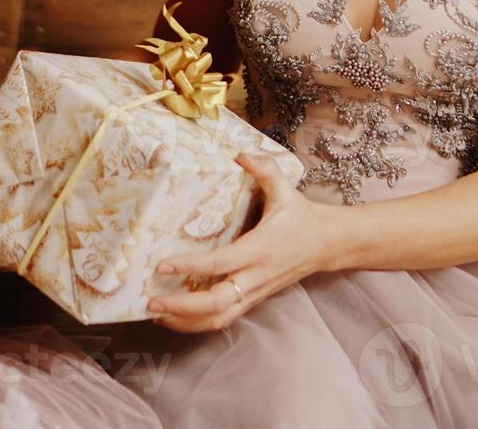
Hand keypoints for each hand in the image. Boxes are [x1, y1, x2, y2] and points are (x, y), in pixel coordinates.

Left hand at [146, 152, 337, 332]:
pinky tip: (176, 316)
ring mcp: (255, 292)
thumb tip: (240, 155)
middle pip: (216, 303)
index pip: (220, 263)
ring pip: (219, 318)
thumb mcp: (286, 189)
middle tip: (151, 301)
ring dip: (186, 321)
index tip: (162, 265)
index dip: (190, 266)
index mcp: (260, 249)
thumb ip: (265, 170)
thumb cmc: (301, 216)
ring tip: (157, 313)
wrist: (327, 244)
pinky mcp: (254, 300)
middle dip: (181, 307)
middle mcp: (256, 276)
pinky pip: (224, 318)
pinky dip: (198, 322)